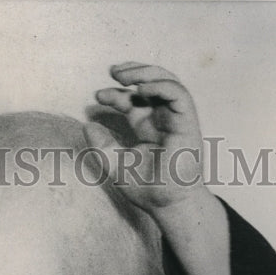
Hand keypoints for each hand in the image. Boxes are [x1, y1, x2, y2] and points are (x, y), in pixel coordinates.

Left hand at [85, 62, 206, 216]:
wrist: (167, 204)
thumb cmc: (146, 188)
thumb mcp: (116, 164)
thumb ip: (101, 146)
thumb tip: (87, 125)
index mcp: (148, 127)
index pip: (133, 101)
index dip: (115, 94)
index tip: (98, 96)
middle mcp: (162, 119)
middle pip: (150, 84)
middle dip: (132, 72)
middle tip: (112, 71)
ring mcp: (176, 118)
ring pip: (166, 82)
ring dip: (145, 72)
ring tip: (123, 74)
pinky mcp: (188, 121)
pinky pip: (177, 93)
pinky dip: (160, 85)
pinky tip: (141, 88)